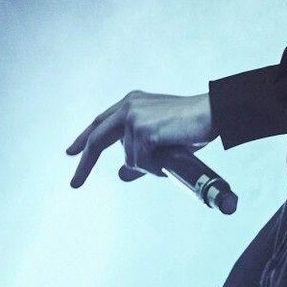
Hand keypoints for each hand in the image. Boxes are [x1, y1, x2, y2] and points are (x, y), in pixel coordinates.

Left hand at [65, 90, 217, 187]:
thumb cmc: (192, 126)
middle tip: (74, 184)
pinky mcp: (143, 130)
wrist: (214, 113)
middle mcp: (128, 107)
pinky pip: (142, 162)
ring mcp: (134, 118)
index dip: (84, 139)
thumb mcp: (161, 141)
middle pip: (97, 140)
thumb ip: (140, 155)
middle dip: (85, 163)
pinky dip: (156, 167)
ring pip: (130, 159)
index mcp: (131, 103)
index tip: (71, 152)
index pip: (100, 123)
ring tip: (172, 154)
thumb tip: (122, 175)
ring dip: (150, 166)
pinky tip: (171, 155)